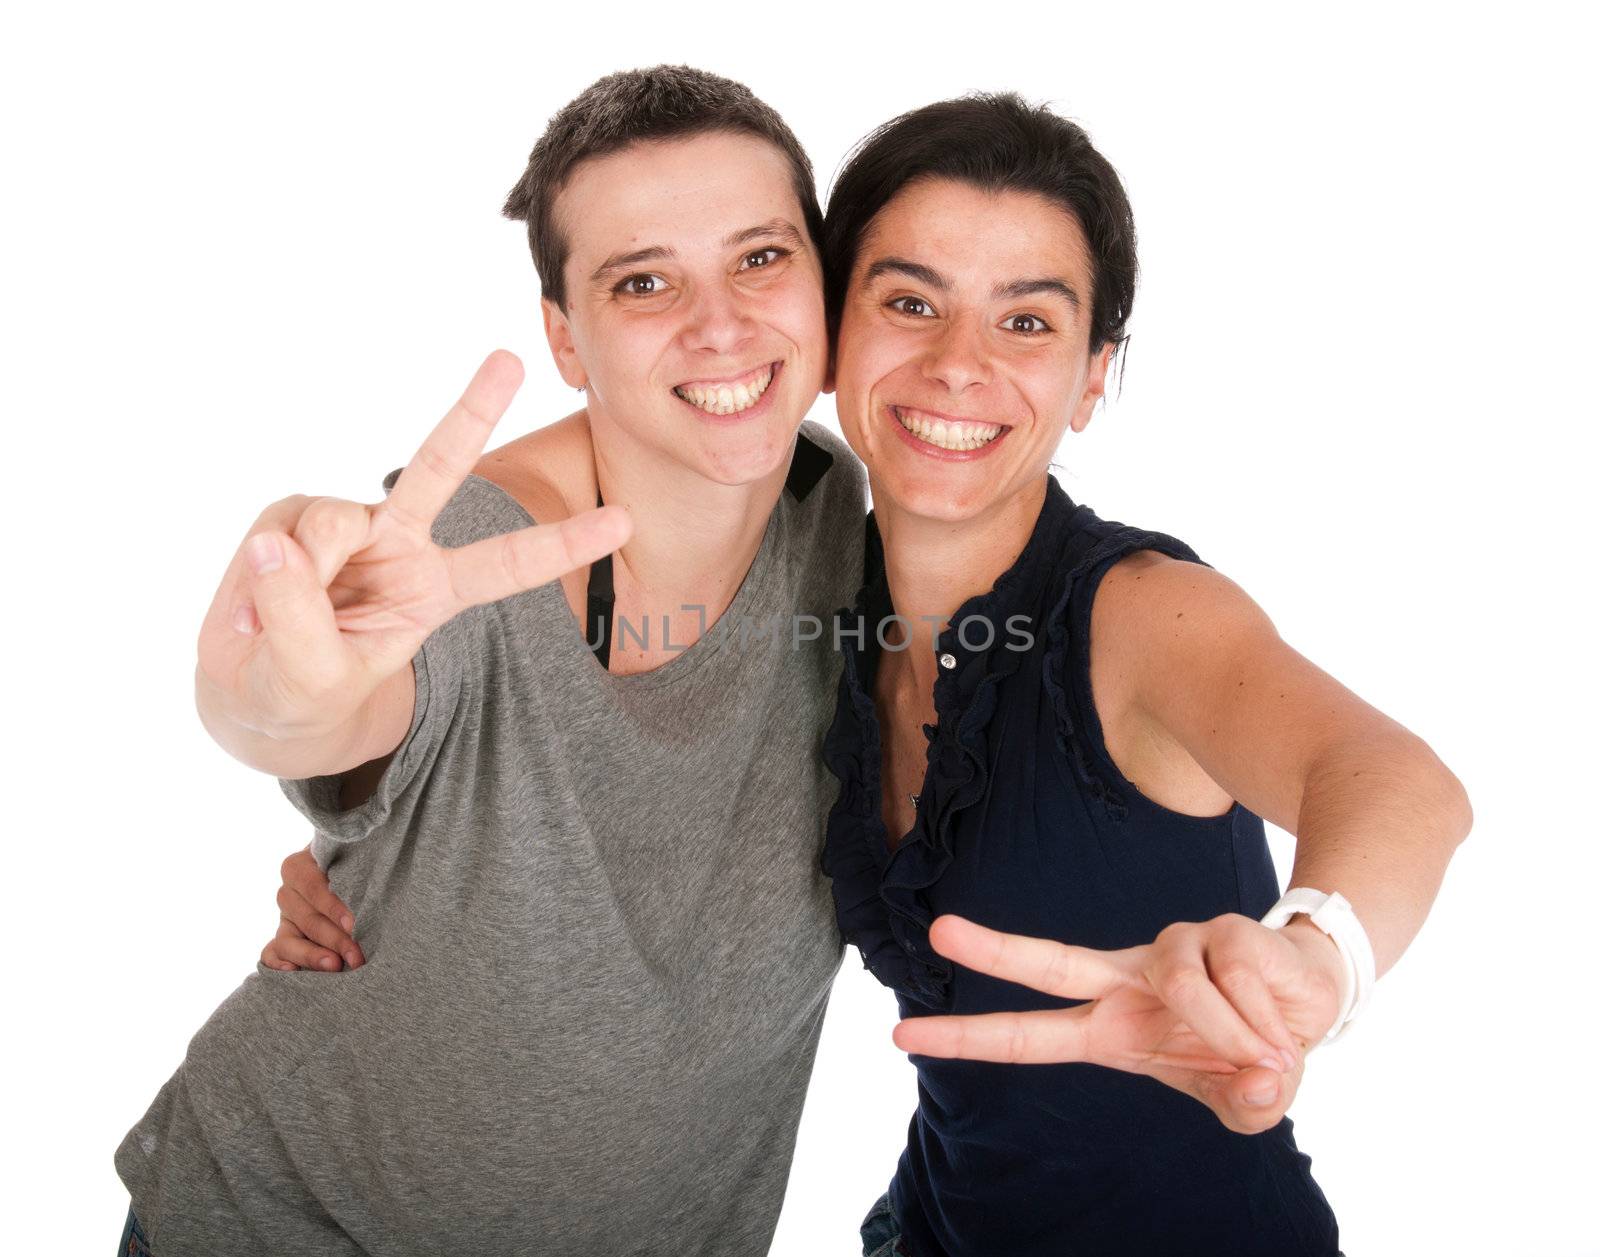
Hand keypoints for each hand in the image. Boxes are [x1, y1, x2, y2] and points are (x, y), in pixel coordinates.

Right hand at [197, 349, 631, 742]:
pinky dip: (263, 577)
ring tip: (278, 621)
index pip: (510, 564)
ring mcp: (345, 526)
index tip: (625, 521)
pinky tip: (255, 604)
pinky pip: (282, 536)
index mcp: (436, 590)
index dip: (565, 543)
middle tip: (508, 359)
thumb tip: (278, 546)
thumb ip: (300, 621)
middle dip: (472, 409)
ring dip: (306, 578)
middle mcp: (398, 543)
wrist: (253, 690)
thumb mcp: (315, 682)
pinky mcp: (290, 519)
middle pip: (438, 467)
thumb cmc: (304, 691)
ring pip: (335, 524)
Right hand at [260, 846, 362, 970]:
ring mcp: (285, 918)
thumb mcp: (358, 858)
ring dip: (312, 956)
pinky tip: (294, 972)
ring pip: (288, 940)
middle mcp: (288, 892)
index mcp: (300, 865)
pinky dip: (278, 963)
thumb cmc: (358, 862)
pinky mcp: (284, 939)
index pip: (312, 886)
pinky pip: (271, 953)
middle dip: (335, 939)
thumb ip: (362, 868)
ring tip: (335, 966)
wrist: (355, 869)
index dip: (332, 907)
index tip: (353, 924)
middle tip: (357, 955)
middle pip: (308, 919)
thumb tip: (374, 889)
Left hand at [892, 913, 1345, 1134]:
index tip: (904, 1036)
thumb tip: (1256, 1082)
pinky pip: (1237, 981)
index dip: (969, 1038)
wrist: (1313, 999)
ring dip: (1236, 1034)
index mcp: (1112, 1026)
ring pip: (1187, 990)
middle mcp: (1128, 978)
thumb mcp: (1243, 1098)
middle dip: (996, 949)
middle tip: (938, 931)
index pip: (1029, 1035)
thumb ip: (1244, 1106)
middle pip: (1052, 961)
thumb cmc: (1255, 1047)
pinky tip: (1279, 1020)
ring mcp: (1170, 948)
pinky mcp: (1220, 928)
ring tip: (1264, 1048)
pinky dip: (1268, 1019)